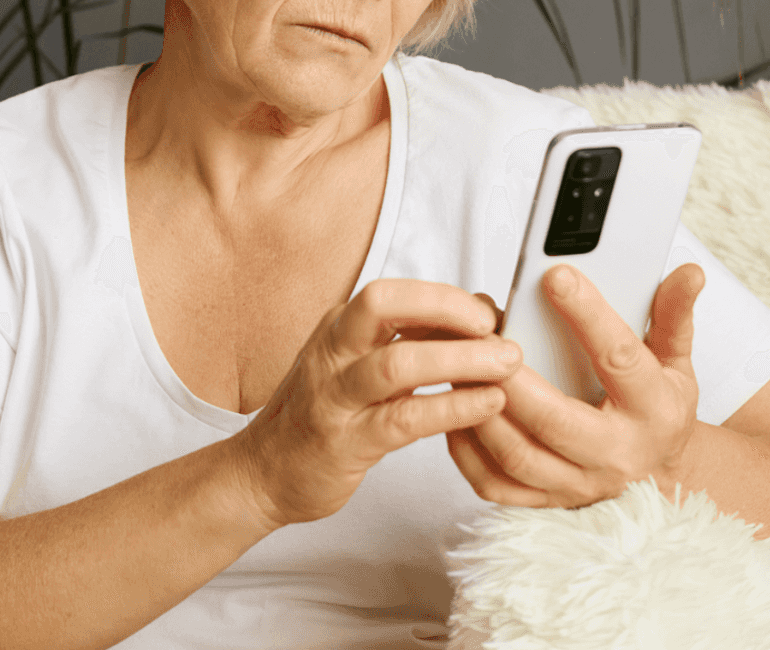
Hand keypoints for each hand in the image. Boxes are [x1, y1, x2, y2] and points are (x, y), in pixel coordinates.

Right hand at [229, 279, 523, 527]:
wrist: (262, 475)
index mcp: (338, 328)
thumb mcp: (359, 366)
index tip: (489, 310)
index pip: (393, 293)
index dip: (445, 296)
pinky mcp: (345, 443)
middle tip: (497, 327)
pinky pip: (404, 418)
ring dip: (460, 360)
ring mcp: (334, 397)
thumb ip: (410, 341)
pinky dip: (451, 408)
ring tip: (507, 365)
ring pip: (397, 364)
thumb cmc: (321, 417)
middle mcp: (331, 352)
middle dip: (446, 308)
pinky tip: (486, 405)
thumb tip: (477, 314)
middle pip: (383, 305)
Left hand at [447, 263, 705, 508]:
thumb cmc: (659, 410)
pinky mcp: (547, 503)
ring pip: (518, 455)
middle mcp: (616, 455)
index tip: (556, 276)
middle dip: (513, 377)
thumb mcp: (677, 362)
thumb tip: (688, 273)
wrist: (658, 477)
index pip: (620, 359)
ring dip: (481, 410)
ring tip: (461, 367)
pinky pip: (495, 484)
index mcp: (653, 411)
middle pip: (555, 419)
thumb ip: (673, 316)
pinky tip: (456, 411)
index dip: (588, 315)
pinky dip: (467, 451)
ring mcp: (578, 485)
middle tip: (483, 335)